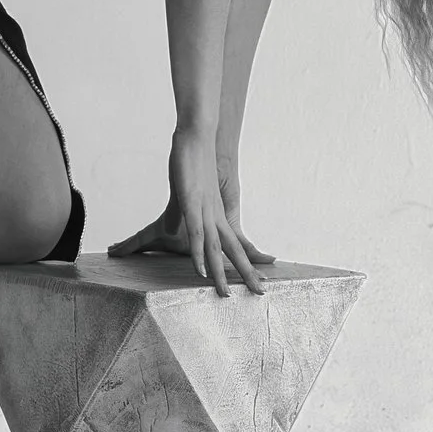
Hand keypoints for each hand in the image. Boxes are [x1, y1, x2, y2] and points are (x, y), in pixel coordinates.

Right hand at [107, 131, 268, 294]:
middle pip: (235, 250)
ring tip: (225, 295)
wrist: (198, 136)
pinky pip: (196, 233)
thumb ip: (181, 213)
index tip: (259, 280)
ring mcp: (205, 210)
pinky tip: (201, 270)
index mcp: (217, 214)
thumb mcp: (187, 193)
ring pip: (215, 248)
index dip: (247, 263)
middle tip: (261, 294)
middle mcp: (216, 215)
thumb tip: (171, 228)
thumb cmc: (194, 160)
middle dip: (247, 274)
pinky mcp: (192, 202)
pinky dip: (198, 254)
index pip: (236, 244)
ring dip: (221, 273)